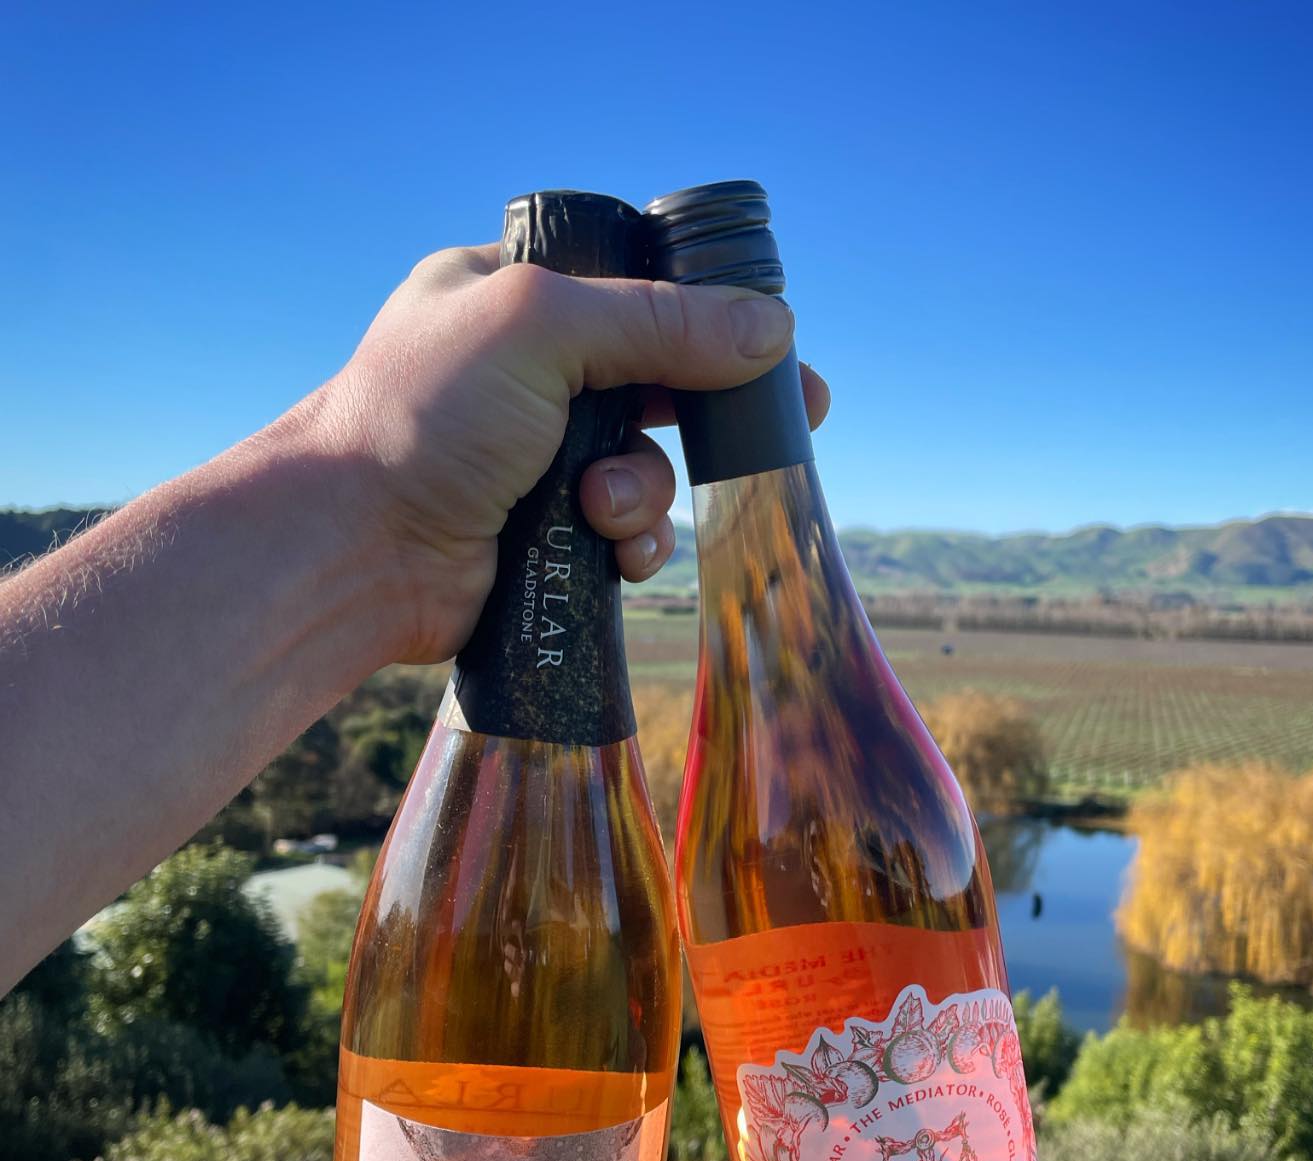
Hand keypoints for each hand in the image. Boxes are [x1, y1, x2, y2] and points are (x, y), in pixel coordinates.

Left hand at [307, 244, 829, 664]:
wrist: (355, 549)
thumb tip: (772, 328)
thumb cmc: (424, 418)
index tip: (774, 342)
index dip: (708, 314)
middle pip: (658, 380)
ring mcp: (536, 460)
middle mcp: (526, 375)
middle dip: (710, 410)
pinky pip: (628, 531)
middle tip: (789, 423)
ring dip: (645, 491)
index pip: (633, 288)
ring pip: (650, 466)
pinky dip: (631, 542)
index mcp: (512, 297)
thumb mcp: (542, 329)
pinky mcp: (546, 535)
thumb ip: (660, 322)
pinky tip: (608, 552)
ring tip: (599, 507)